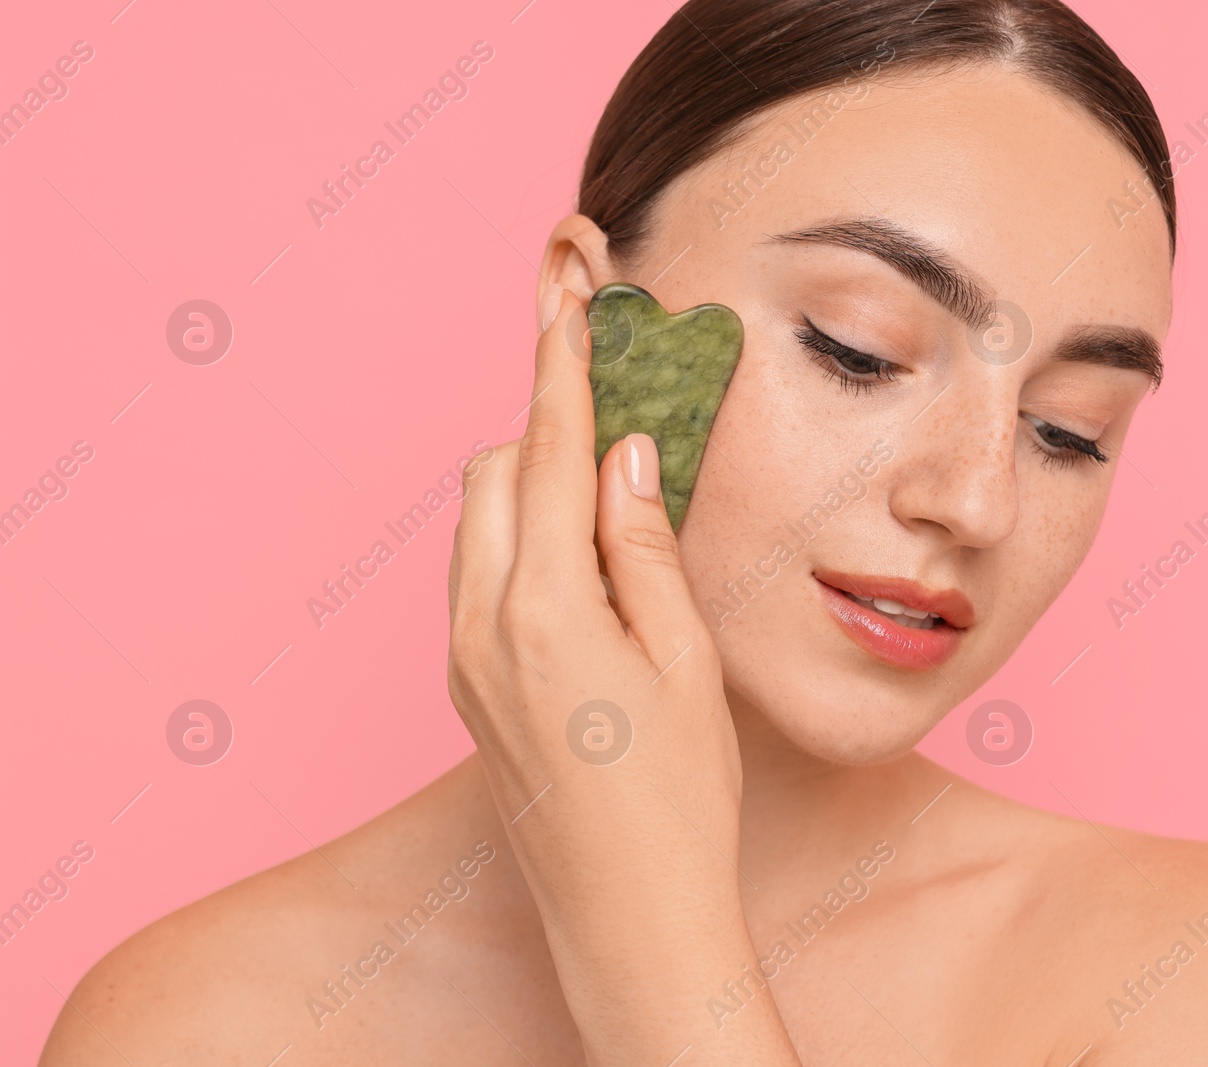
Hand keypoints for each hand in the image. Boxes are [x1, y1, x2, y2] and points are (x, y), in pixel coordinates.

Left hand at [445, 285, 797, 1063]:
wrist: (624, 913)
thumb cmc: (678, 795)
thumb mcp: (684, 659)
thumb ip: (641, 546)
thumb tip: (622, 454)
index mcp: (544, 606)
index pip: (545, 452)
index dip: (558, 367)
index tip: (560, 294)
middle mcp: (482, 623)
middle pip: (495, 474)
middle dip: (545, 431)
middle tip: (620, 433)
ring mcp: (464, 659)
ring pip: (477, 524)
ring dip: (531, 490)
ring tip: (612, 516)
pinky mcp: (467, 687)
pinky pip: (477, 577)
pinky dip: (520, 544)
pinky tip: (583, 577)